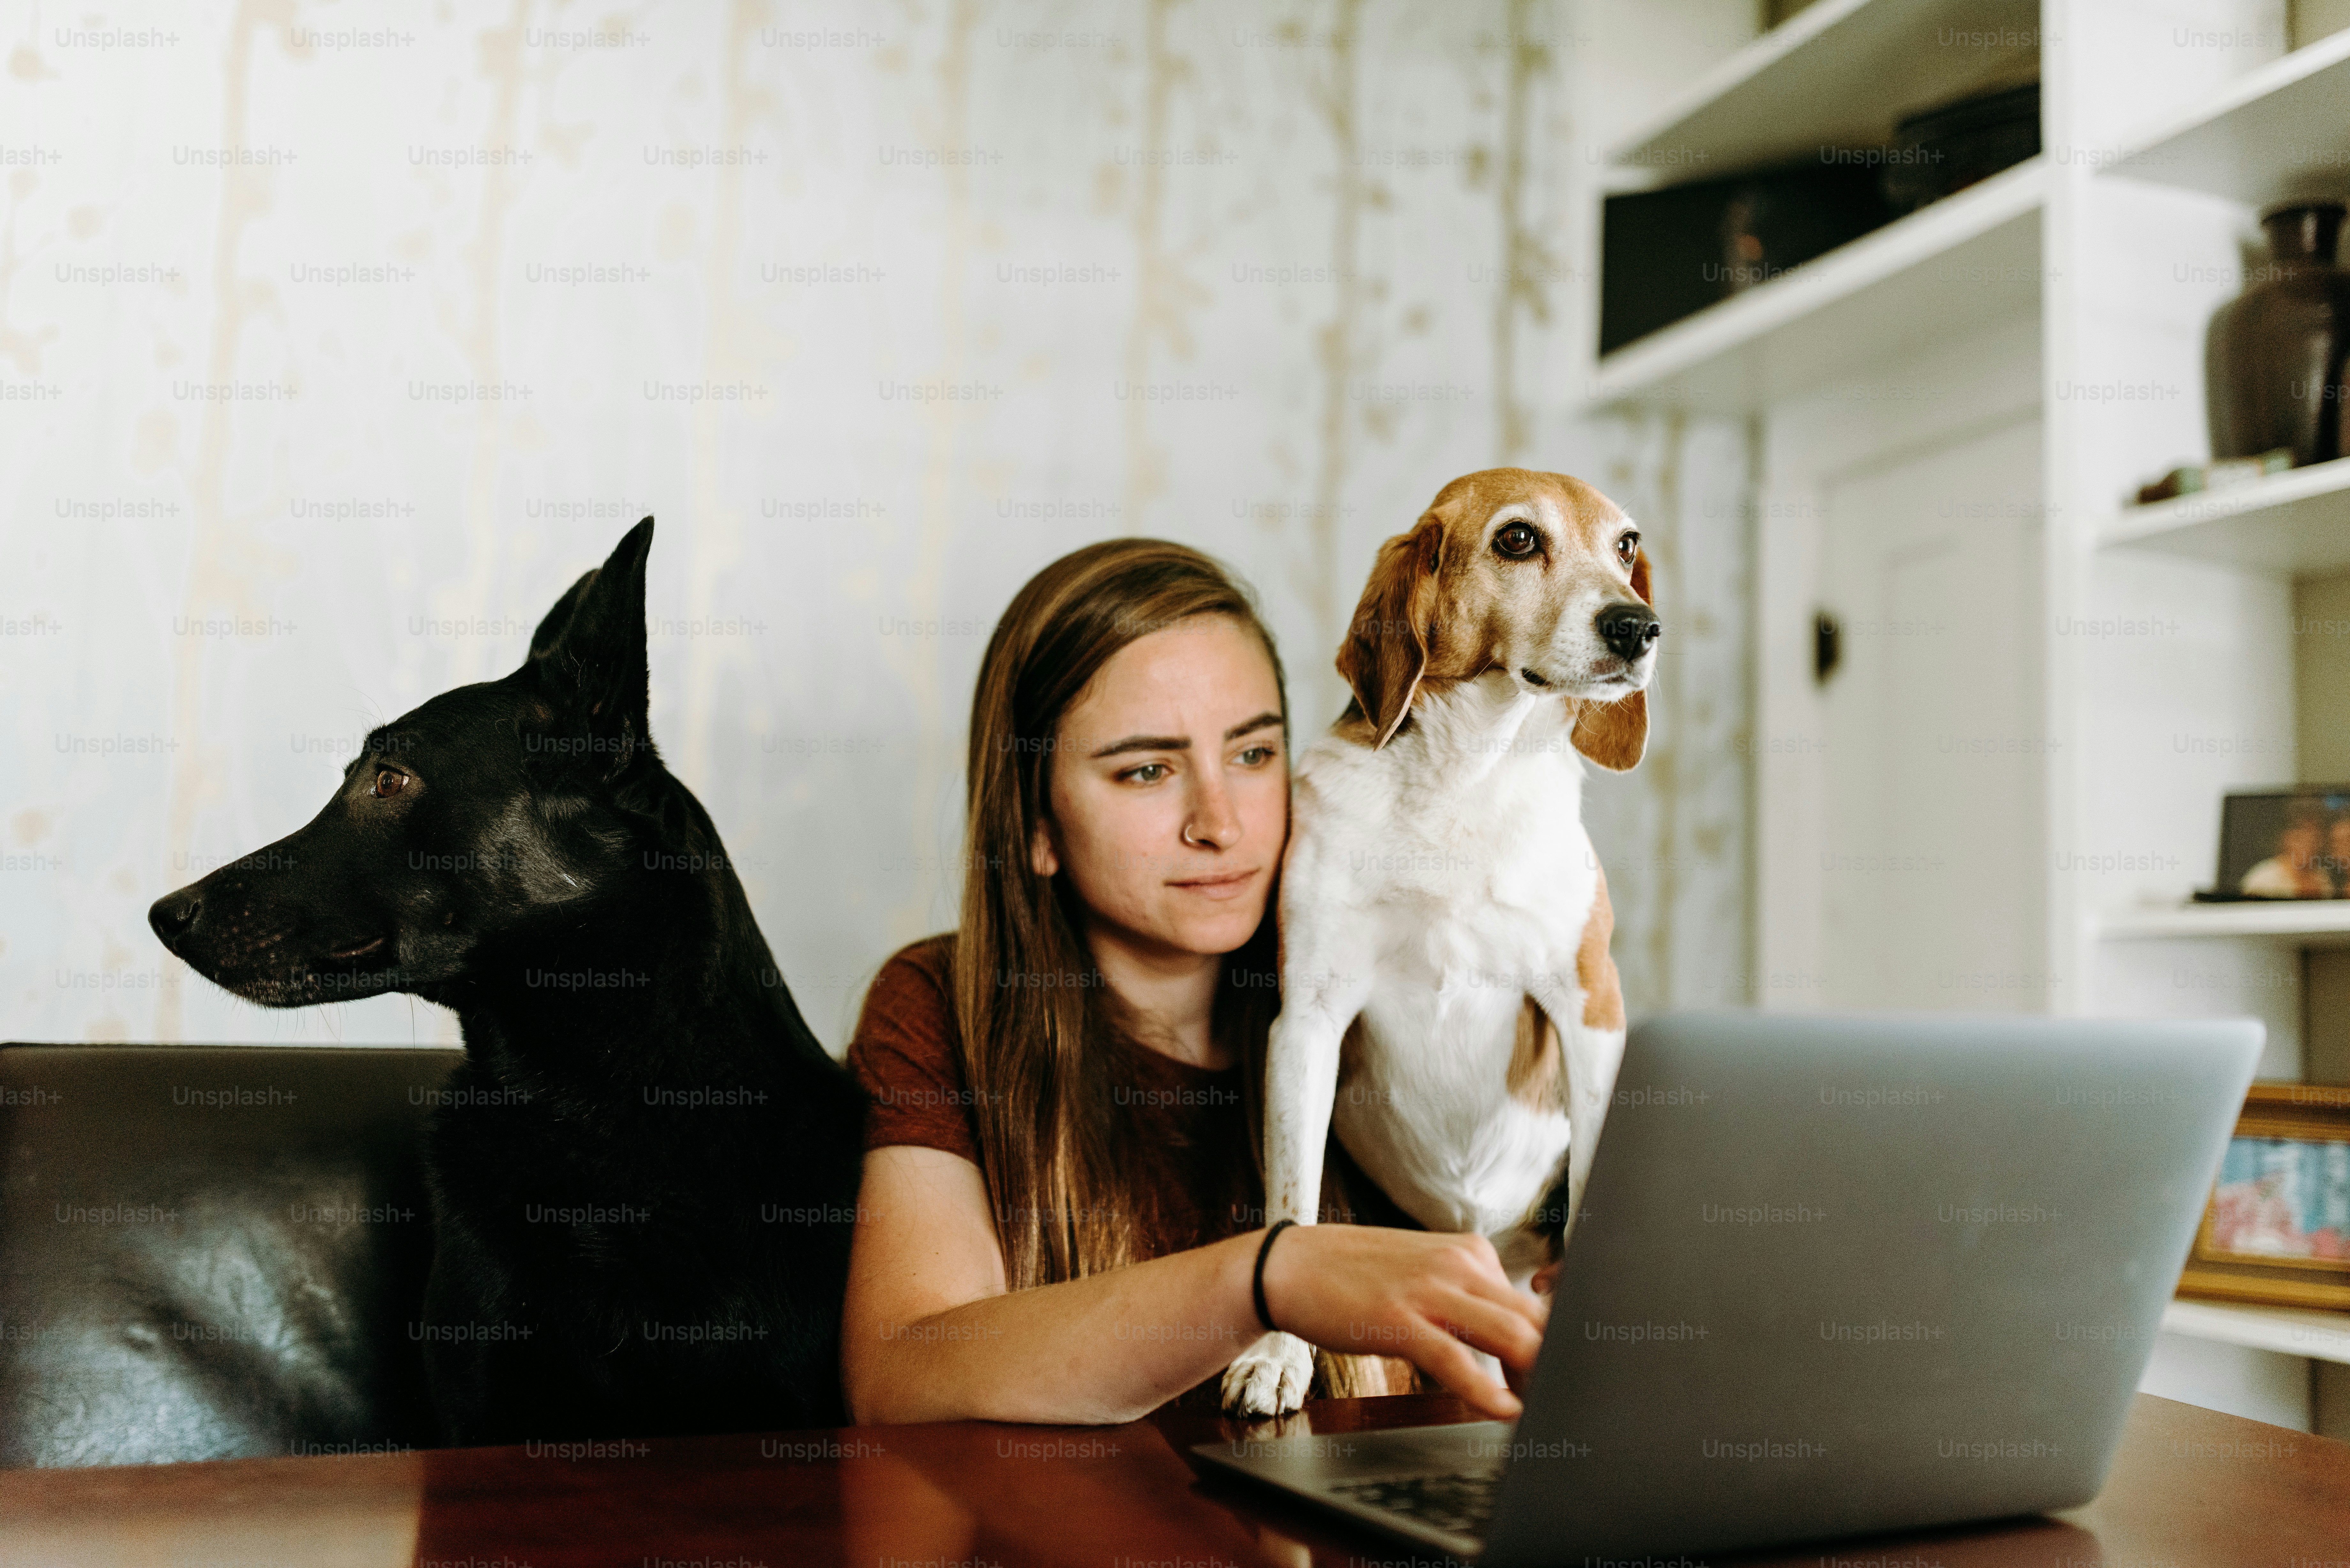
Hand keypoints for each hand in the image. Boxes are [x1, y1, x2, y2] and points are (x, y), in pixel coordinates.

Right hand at [1258, 1224, 1543, 1419]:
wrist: (1292, 1265)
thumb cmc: (1359, 1276)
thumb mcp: (1427, 1273)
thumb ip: (1469, 1297)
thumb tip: (1510, 1338)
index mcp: (1471, 1252)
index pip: (1535, 1304)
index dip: (1554, 1346)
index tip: (1556, 1379)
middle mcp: (1459, 1265)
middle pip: (1534, 1320)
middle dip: (1554, 1367)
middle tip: (1558, 1405)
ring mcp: (1429, 1291)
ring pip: (1508, 1335)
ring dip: (1533, 1379)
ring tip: (1543, 1413)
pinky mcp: (1399, 1319)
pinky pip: (1455, 1359)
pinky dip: (1486, 1390)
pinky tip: (1504, 1411)